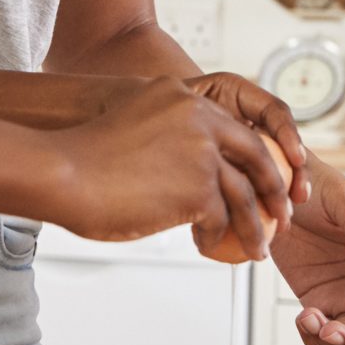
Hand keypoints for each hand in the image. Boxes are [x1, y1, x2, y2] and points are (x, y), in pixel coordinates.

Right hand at [47, 77, 295, 252]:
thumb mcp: (134, 127)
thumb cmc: (83, 159)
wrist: (63, 173)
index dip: (252, 157)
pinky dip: (219, 236)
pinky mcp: (197, 185)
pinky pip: (221, 217)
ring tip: (259, 247)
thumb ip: (168, 138)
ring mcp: (201, 150)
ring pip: (244, 193)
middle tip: (282, 212)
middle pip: (255, 154)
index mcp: (182, 97)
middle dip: (274, 188)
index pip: (233, 127)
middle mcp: (198, 116)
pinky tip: (208, 246)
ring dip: (255, 225)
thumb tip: (190, 174)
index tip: (261, 180)